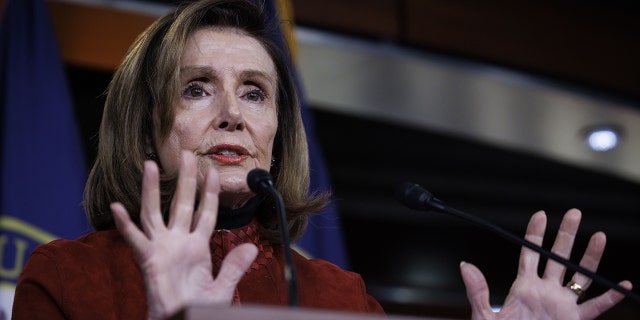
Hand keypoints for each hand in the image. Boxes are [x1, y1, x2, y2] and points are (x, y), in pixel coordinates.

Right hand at [111, 151, 257, 319]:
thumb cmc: (197, 308)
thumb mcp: (222, 288)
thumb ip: (234, 267)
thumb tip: (252, 247)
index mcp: (196, 248)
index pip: (205, 214)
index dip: (209, 194)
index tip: (214, 173)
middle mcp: (177, 243)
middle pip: (181, 204)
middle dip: (185, 180)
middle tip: (187, 155)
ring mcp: (161, 250)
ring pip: (155, 212)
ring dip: (150, 189)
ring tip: (149, 165)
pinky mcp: (149, 261)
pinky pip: (135, 240)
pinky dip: (124, 224)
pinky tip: (117, 206)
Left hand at [460, 209, 631, 319]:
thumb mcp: (484, 315)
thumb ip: (477, 291)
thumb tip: (465, 265)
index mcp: (523, 287)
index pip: (531, 254)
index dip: (536, 234)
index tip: (541, 215)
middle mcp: (545, 291)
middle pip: (558, 257)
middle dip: (567, 235)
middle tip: (574, 214)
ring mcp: (561, 305)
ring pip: (580, 276)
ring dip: (590, 258)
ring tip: (599, 236)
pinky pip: (595, 307)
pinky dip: (610, 298)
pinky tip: (622, 284)